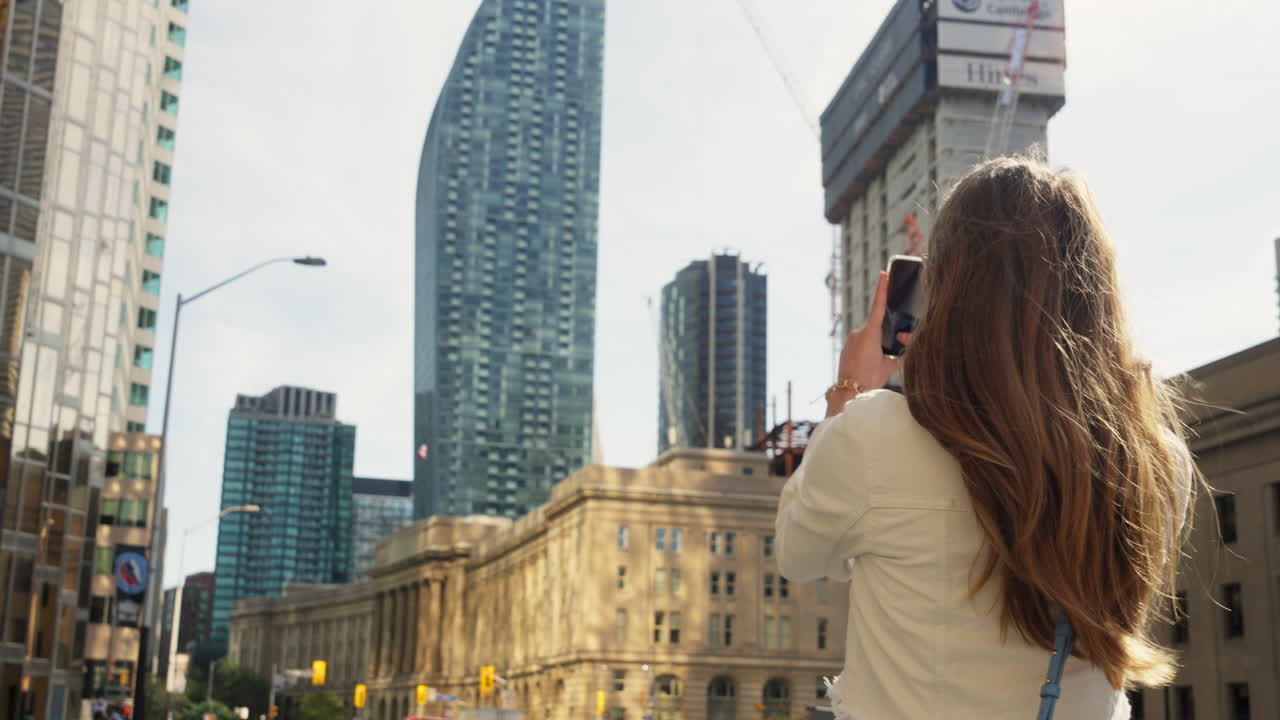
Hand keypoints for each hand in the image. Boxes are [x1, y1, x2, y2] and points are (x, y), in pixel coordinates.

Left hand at [837, 270, 908, 390]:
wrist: (848, 391)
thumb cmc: (869, 378)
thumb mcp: (888, 367)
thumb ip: (898, 356)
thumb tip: (906, 353)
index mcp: (871, 333)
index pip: (878, 306)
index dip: (882, 290)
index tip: (883, 274)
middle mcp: (858, 332)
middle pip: (876, 327)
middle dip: (883, 337)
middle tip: (884, 356)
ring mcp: (850, 339)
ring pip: (868, 336)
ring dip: (874, 346)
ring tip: (874, 365)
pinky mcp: (846, 347)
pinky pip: (860, 344)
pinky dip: (866, 351)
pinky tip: (867, 365)